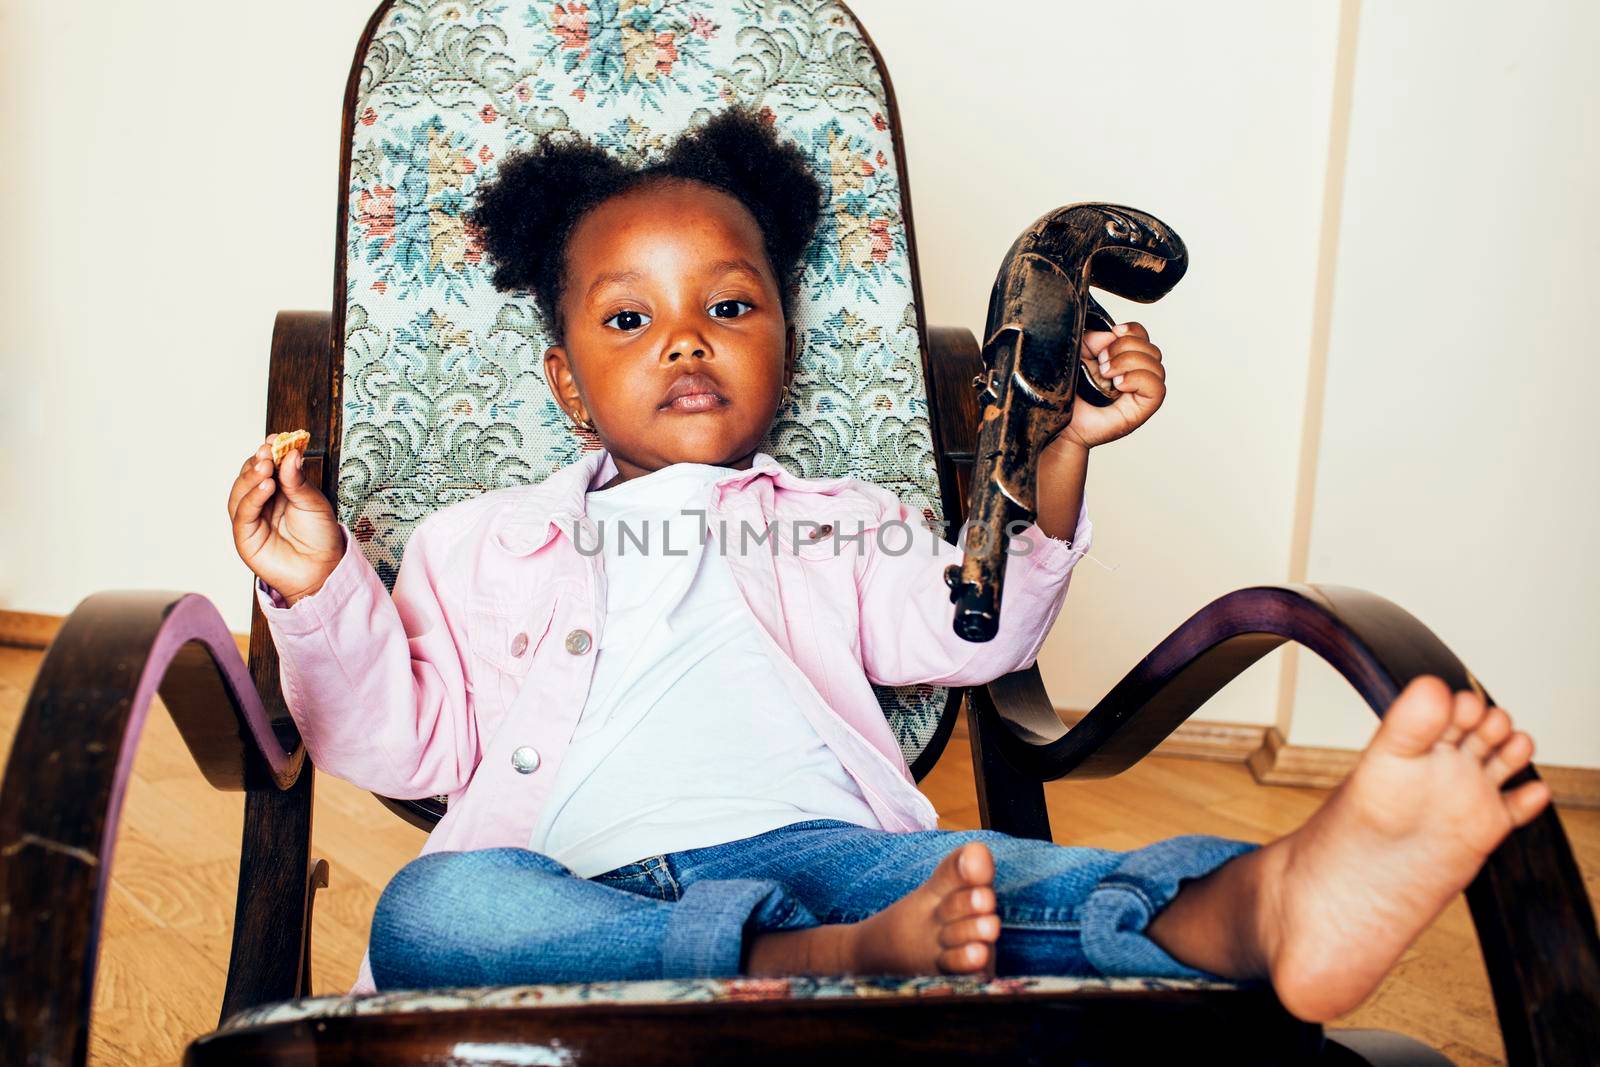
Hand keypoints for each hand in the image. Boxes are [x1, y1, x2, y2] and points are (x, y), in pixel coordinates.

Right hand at [229, 436, 344, 605]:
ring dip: (251, 476)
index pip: (267, 465)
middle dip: (258, 461)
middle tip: (269, 450)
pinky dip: (252, 497)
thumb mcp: (314, 503)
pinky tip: (266, 486)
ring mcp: (251, 517)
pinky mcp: (245, 535)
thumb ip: (298, 481)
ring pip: (241, 491)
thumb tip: (290, 454)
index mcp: (278, 489)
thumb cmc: (320, 536)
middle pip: (249, 475)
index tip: (278, 438)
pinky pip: (243, 512)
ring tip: (267, 466)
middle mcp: (261, 501)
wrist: (322, 569)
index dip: (270, 451)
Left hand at [1049, 321, 1165, 451]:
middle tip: (1102, 361)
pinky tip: (1119, 384)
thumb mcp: (1078, 354)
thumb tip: (1112, 334)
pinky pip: (1157, 388)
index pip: (1143, 338)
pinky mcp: (1142, 409)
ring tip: (1106, 373)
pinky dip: (1139, 379)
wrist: (1061, 422)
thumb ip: (1094, 338)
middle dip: (1125, 347)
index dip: (1133, 330)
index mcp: (1124, 360)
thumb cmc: (1069, 393)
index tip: (1115, 331)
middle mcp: (1136, 376)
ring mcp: (1140, 393)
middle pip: (1152, 349)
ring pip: (1156, 366)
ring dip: (1129, 362)